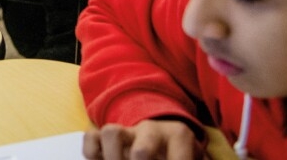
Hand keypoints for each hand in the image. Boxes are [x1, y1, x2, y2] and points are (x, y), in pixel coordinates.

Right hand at [83, 120, 201, 159]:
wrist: (164, 132)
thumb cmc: (182, 153)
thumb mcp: (194, 156)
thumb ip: (193, 159)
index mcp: (179, 136)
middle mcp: (151, 129)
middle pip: (142, 151)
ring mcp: (126, 130)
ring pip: (112, 133)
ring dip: (113, 159)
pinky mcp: (106, 134)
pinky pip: (91, 137)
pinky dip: (93, 154)